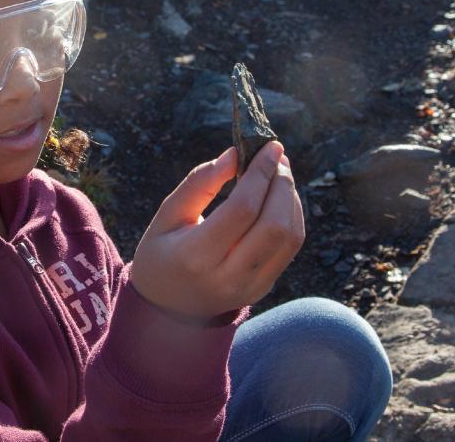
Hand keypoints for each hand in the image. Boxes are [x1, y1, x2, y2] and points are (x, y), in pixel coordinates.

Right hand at [130, 141, 305, 320]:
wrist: (167, 307)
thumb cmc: (162, 252)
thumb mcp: (167, 214)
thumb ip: (199, 183)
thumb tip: (235, 154)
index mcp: (195, 256)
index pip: (242, 210)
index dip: (260, 174)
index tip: (270, 147)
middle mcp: (227, 277)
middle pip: (274, 225)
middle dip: (282, 184)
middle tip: (277, 157)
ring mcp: (250, 287)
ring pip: (289, 237)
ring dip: (291, 199)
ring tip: (279, 174)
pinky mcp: (263, 288)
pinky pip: (289, 248)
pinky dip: (291, 216)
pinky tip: (279, 198)